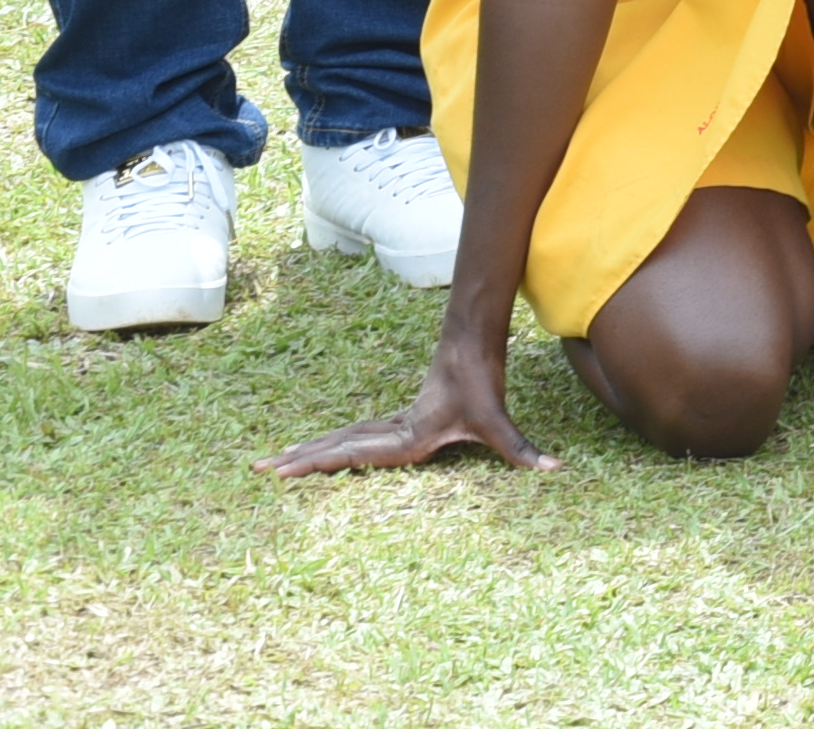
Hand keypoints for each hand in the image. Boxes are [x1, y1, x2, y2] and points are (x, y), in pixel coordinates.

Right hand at [269, 339, 550, 476]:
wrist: (474, 342)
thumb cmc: (482, 382)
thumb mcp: (499, 421)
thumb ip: (522, 449)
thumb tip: (555, 471)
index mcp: (405, 437)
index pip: (352, 454)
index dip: (317, 464)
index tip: (282, 471)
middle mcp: (391, 430)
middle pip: (336, 446)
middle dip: (299, 460)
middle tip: (259, 471)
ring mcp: (392, 422)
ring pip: (342, 438)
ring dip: (309, 450)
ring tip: (274, 461)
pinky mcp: (399, 418)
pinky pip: (356, 433)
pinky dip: (332, 443)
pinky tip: (322, 448)